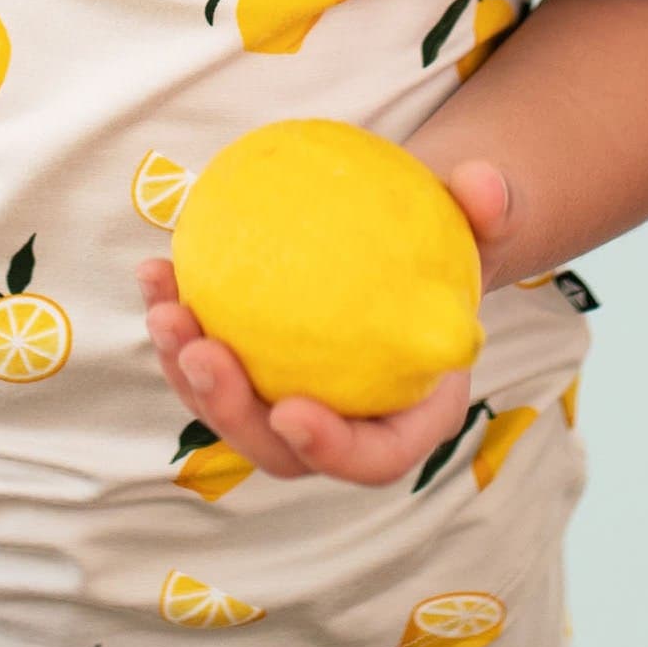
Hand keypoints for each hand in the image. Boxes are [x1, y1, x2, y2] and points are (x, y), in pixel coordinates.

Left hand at [136, 157, 516, 488]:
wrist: (407, 243)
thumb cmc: (450, 242)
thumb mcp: (481, 222)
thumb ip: (491, 209)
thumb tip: (485, 188)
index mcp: (410, 416)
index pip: (373, 457)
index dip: (331, 449)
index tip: (292, 412)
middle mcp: (344, 424)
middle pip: (279, 450)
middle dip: (231, 412)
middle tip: (201, 351)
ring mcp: (291, 401)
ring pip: (229, 412)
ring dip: (186, 372)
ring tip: (163, 309)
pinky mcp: (253, 370)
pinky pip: (208, 358)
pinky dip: (179, 324)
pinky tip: (157, 269)